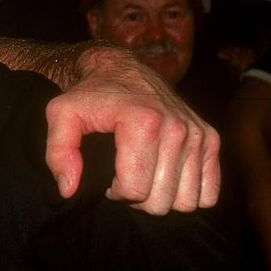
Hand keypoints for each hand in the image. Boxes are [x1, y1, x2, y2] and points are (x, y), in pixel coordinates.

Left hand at [43, 42, 218, 213]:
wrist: (120, 67)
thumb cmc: (90, 94)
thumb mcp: (62, 114)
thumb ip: (59, 152)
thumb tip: (69, 189)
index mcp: (143, 122)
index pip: (135, 189)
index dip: (115, 192)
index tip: (106, 178)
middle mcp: (178, 128)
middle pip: (161, 201)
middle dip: (137, 198)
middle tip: (124, 177)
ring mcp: (198, 134)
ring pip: (186, 202)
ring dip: (162, 197)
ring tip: (143, 176)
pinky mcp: (210, 139)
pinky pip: (209, 193)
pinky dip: (187, 193)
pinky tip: (165, 177)